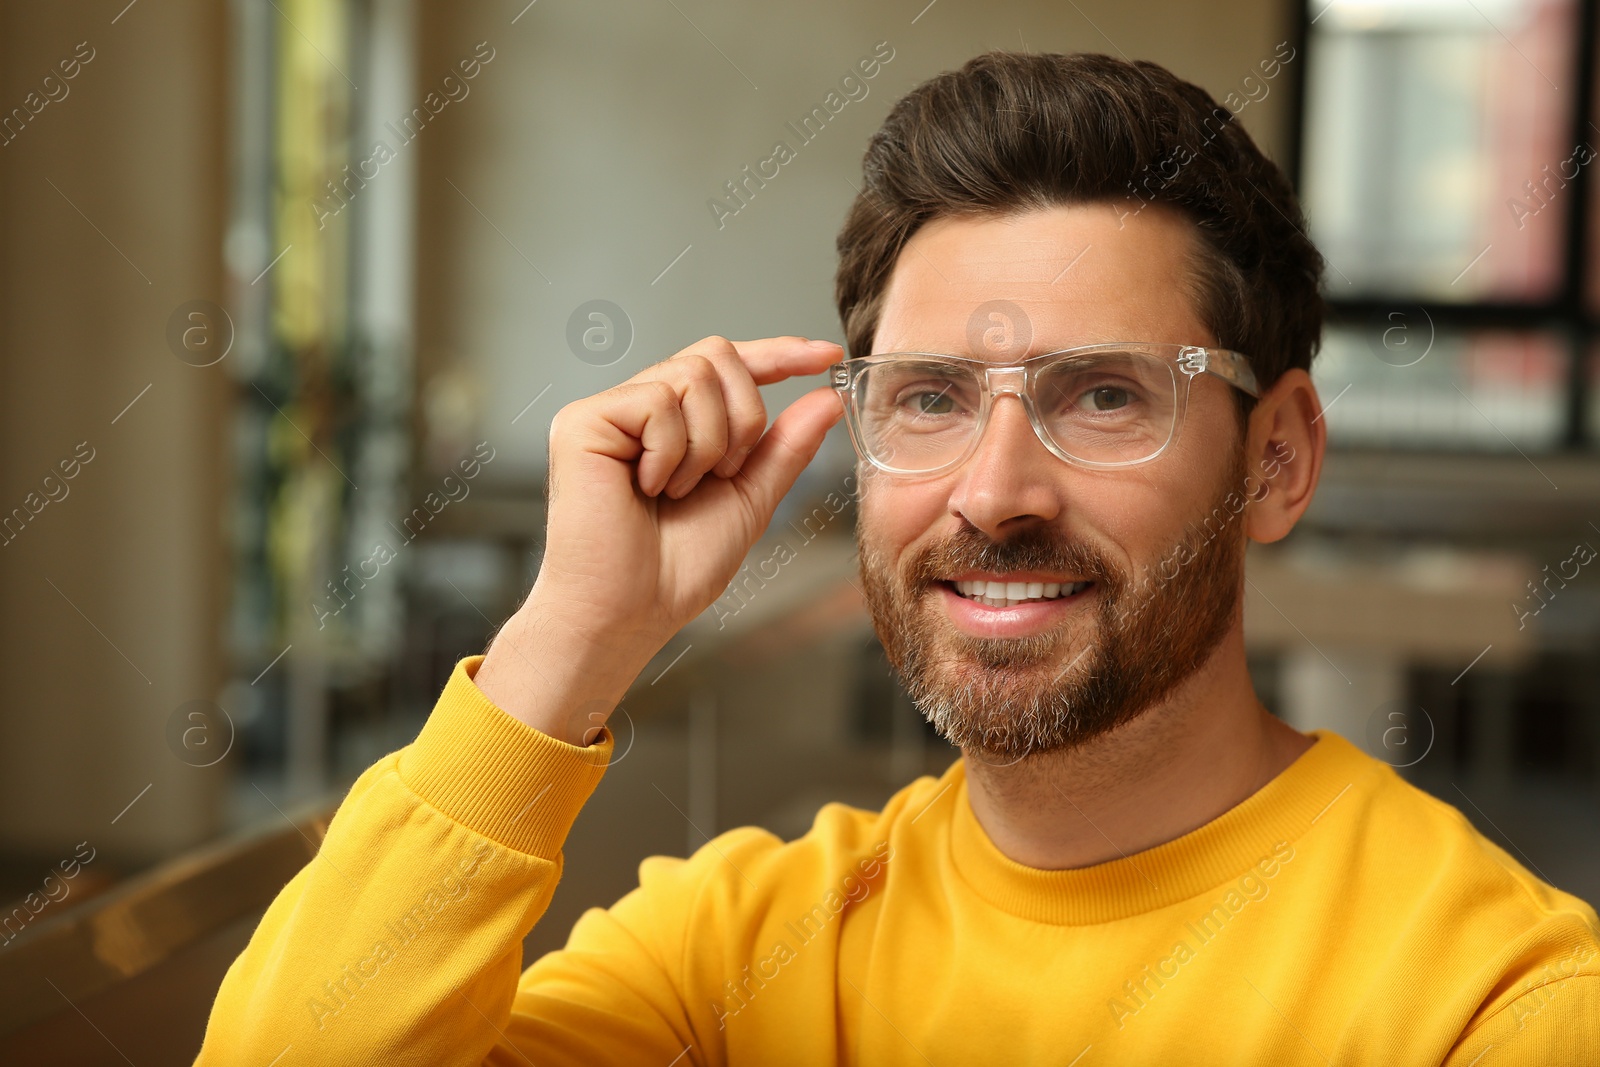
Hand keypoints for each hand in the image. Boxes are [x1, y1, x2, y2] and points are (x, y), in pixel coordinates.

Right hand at [474, 335, 845, 743]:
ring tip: (677, 490)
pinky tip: (648, 488)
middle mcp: (638, 406)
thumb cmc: (674, 570)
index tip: (826, 356)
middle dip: (743, 417)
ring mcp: (608, 411)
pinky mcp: (582, 421)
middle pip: (716, 357)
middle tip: (724, 474)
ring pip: (692, 375)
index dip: (778, 354)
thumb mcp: (750, 500)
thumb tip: (826, 396)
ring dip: (708, 444)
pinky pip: (656, 401)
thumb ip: (784, 447)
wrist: (629, 613)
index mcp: (674, 422)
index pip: (729, 365)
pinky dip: (671, 452)